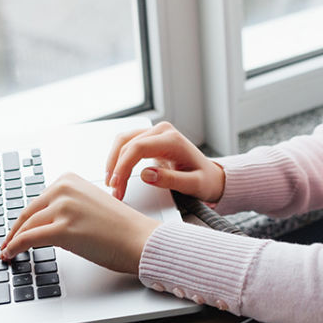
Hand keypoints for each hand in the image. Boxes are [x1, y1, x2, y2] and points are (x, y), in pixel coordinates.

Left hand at [0, 172, 158, 274]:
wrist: (140, 240)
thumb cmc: (121, 227)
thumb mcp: (90, 204)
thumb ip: (68, 206)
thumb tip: (45, 222)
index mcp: (70, 180)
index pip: (38, 200)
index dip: (25, 218)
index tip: (17, 228)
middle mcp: (65, 189)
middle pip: (28, 212)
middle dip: (15, 230)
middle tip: (7, 242)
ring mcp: (63, 208)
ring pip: (26, 226)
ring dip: (13, 240)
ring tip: (8, 251)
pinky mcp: (63, 230)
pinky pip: (29, 239)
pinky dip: (15, 247)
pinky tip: (11, 253)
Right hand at [104, 121, 224, 202]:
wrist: (211, 175)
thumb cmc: (205, 180)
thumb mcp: (194, 185)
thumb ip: (171, 180)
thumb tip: (146, 174)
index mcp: (173, 140)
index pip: (138, 147)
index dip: (123, 166)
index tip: (117, 184)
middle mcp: (162, 131)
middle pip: (128, 144)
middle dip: (116, 169)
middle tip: (114, 191)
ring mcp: (155, 133)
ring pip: (123, 140)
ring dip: (113, 161)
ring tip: (112, 183)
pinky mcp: (150, 138)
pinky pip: (127, 143)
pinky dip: (118, 157)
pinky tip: (115, 172)